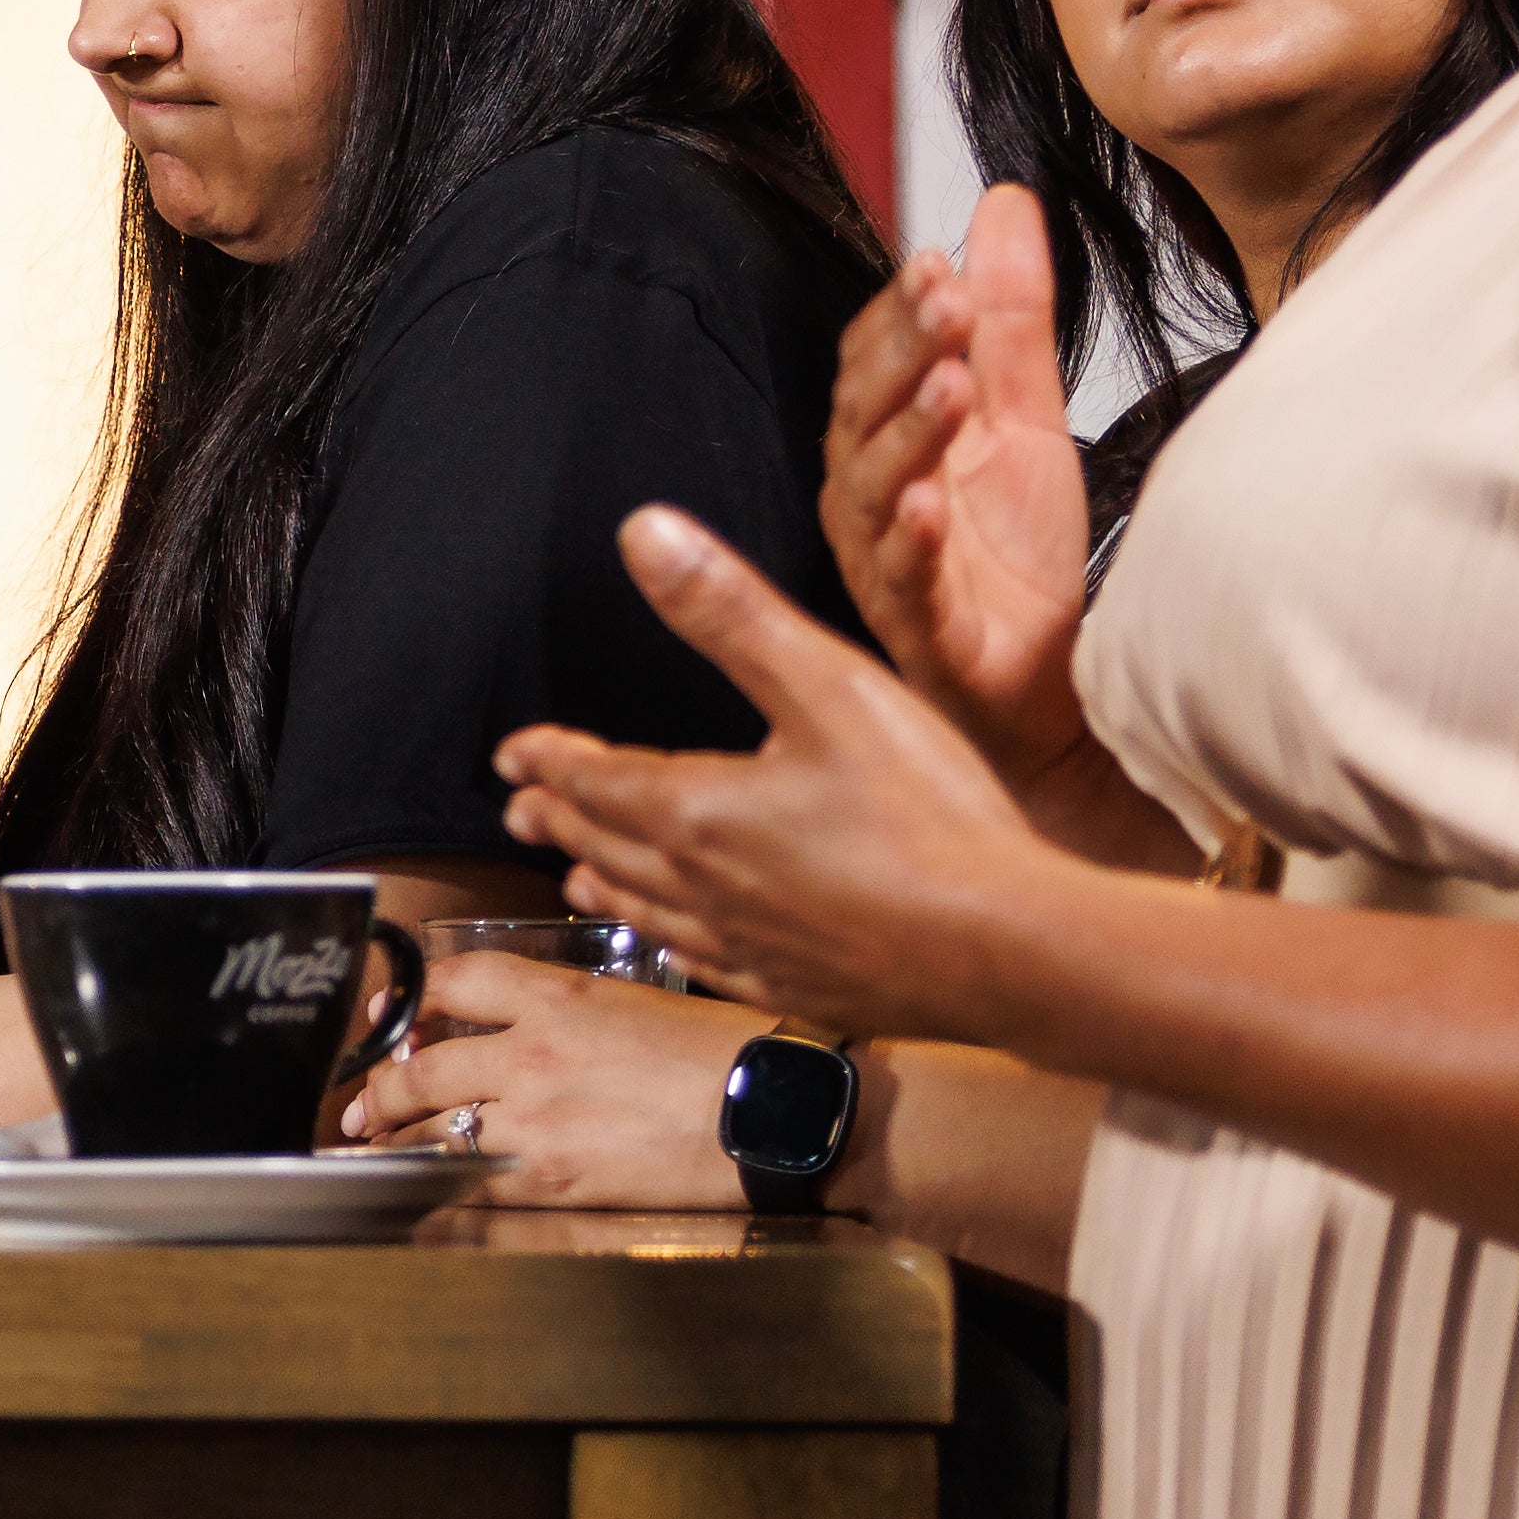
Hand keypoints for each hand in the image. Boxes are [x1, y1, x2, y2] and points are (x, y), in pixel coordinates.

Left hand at [338, 956, 772, 1209]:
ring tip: (374, 1150)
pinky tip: (418, 1196)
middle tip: (362, 1104)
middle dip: (381, 1087)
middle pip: (420, 1064)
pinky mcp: (553, 1179)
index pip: (451, 979)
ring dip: (393, 1140)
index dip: (408, 998)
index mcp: (558, 994)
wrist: (778, 1110)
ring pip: (432, 1127)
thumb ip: (575, 1008)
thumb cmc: (730, 1051)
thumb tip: (532, 1022)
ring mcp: (536, 1119)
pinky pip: (469, 1183)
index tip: (390, 1018)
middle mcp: (531, 1052)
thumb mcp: (641, 1001)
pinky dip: (435, 1188)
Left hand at [497, 511, 1071, 1045]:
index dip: (551, 761)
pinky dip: (674, 942)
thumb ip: (728, 611)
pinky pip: (708, 963)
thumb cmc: (924, 814)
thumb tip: (644, 534)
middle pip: (611, 845)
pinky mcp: (796, 984)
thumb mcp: (824, 684)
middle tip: (523, 809)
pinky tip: (682, 944)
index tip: (514, 756)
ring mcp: (749, 943)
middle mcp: (705, 884)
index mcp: (699, 811)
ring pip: (649, 909)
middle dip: (562, 818)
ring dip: (606, 883)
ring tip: (579, 875)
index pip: (598, 779)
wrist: (1003, 944)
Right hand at [822, 188, 1107, 792]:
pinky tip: (930, 505)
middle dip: (907, 351)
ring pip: (877, 488)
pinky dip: (912, 542)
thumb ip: (1012, 316)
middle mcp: (867, 496)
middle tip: (949, 302)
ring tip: (952, 386)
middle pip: (866, 410)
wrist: (1048, 686)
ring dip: (910, 433)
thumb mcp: (1026, 416)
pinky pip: (903, 581)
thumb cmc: (1016, 562)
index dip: (904, 312)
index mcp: (884, 442)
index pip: (873, 358)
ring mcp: (885, 562)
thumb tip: (1002, 202)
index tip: (944, 265)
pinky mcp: (920, 628)